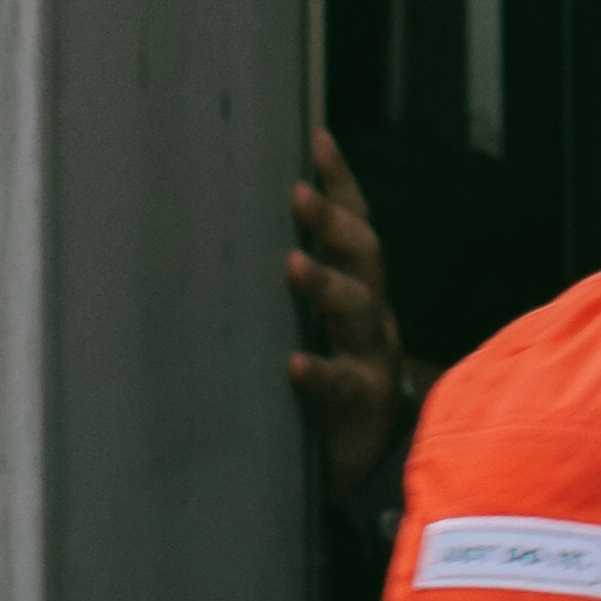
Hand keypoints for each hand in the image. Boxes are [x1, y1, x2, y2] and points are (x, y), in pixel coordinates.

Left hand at [287, 129, 404, 500]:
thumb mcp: (318, 326)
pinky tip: (294, 364)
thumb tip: (228, 232)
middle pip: (365, 256)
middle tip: (300, 195)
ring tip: (294, 265)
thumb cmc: (333, 380)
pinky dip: (319, 371)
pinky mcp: (363, 404)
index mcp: (360, 288)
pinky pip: (343, 383)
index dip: (341, 182)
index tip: (318, 139)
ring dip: (326, 285)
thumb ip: (297, 285)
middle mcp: (372, 314)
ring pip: (359, 310)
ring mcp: (372, 356)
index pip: (356, 224)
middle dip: (334, 222)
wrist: (372, 461)